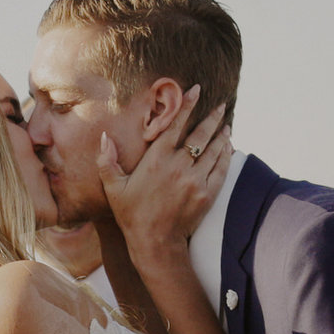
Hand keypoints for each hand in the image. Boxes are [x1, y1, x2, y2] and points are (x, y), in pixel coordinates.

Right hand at [94, 89, 232, 262]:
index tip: (196, 91)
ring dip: (221, 135)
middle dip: (212, 117)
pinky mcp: (207, 194)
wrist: (155, 243)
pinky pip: (221, 168)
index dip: (187, 105)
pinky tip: (228, 147)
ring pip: (214, 150)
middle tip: (220, 105)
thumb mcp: (114, 188)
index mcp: (156, 159)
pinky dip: (226, 155)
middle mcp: (178, 166)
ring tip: (226, 125)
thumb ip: (108, 161)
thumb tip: (105, 137)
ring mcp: (195, 180)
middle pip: (201, 134)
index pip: (176, 125)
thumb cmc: (131, 214)